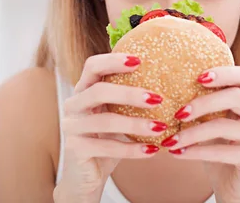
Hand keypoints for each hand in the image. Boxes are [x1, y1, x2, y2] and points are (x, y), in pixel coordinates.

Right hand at [53, 53, 166, 202]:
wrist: (86, 177)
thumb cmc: (107, 140)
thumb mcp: (117, 115)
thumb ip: (130, 99)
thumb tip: (168, 79)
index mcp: (83, 90)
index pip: (92, 66)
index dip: (113, 61)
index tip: (139, 61)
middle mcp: (73, 105)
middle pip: (99, 91)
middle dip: (129, 93)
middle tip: (157, 98)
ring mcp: (71, 127)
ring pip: (105, 121)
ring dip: (136, 124)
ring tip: (161, 127)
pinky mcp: (74, 149)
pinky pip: (107, 147)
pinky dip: (132, 149)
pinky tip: (153, 150)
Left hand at [161, 66, 239, 202]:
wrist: (232, 186)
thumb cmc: (218, 148)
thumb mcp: (209, 122)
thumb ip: (200, 105)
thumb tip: (166, 87)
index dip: (224, 72)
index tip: (198, 77)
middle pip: (235, 96)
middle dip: (203, 103)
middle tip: (178, 113)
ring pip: (225, 126)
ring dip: (193, 133)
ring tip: (171, 140)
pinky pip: (223, 152)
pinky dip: (197, 152)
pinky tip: (177, 153)